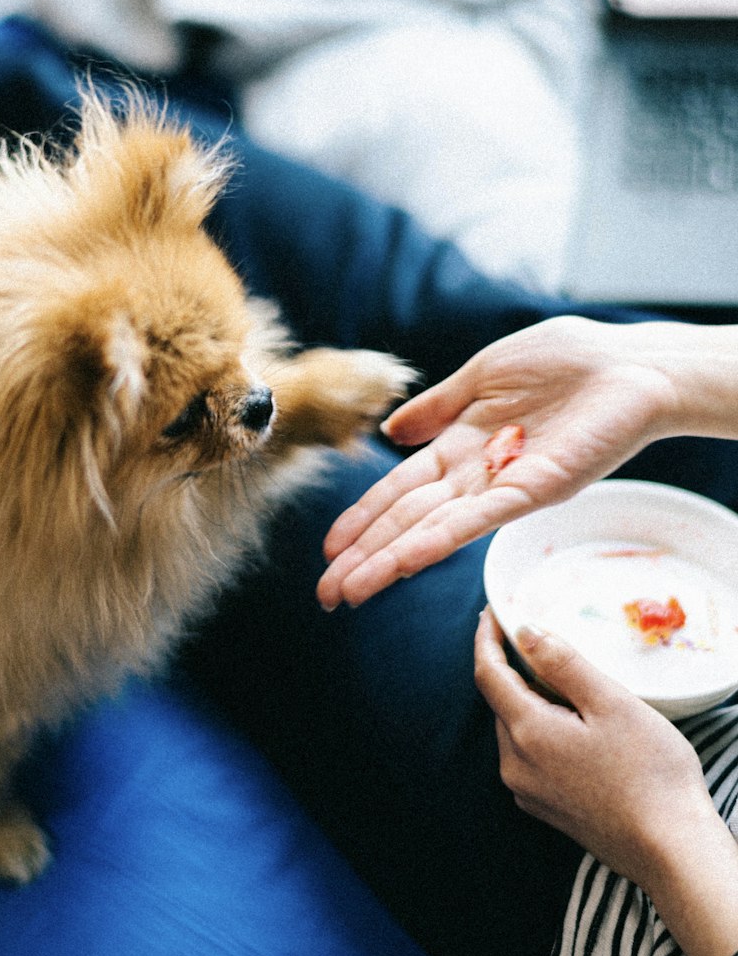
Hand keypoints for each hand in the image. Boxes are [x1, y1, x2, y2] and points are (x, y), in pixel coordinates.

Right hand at [317, 316, 677, 608]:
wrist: (629, 362)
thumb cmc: (567, 360)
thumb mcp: (483, 374)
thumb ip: (437, 406)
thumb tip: (389, 432)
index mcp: (460, 444)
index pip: (400, 491)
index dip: (363, 519)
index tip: (329, 552)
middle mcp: (476, 474)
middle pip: (407, 520)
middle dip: (364, 556)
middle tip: (325, 595)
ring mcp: (502, 486)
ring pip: (431, 530)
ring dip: (387, 561)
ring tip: (349, 592)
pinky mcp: (534, 490)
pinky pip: (477, 521)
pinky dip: (437, 542)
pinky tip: (403, 562)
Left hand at [472, 609, 710, 886]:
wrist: (670, 850)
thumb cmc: (649, 773)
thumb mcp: (610, 703)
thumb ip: (563, 663)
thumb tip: (524, 632)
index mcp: (526, 732)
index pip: (487, 674)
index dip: (486, 638)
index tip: (492, 611)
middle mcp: (514, 765)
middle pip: (500, 702)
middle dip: (511, 668)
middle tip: (534, 639)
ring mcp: (527, 792)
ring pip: (515, 730)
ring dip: (527, 700)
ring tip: (561, 681)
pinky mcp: (545, 809)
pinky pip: (529, 756)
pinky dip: (539, 730)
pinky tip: (572, 726)